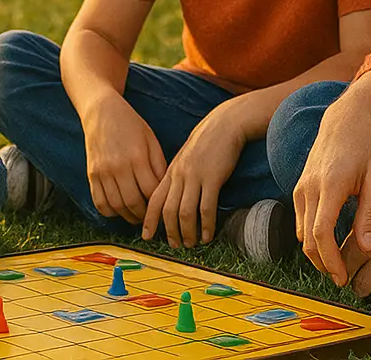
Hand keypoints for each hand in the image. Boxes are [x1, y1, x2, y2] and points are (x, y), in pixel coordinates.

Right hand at [81, 94, 166, 223]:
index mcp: (137, 157)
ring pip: (117, 206)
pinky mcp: (91, 174)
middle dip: (145, 215)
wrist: (101, 111)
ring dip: (129, 216)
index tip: (164, 207)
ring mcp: (102, 171)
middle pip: (134, 203)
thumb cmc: (130, 124)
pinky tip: (119, 209)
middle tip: (152, 217)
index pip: (151, 191)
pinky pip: (100, 202)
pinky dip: (110, 212)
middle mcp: (118, 167)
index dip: (159, 203)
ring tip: (137, 216)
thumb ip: (158, 165)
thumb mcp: (151, 139)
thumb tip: (165, 189)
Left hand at [142, 102, 245, 246]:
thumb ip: (178, 176)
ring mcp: (195, 177)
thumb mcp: (185, 158)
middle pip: (168, 210)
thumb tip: (174, 197)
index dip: (149, 220)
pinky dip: (206, 225)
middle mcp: (179, 175)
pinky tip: (207, 235)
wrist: (224, 125)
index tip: (145, 236)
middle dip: (170, 232)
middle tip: (175, 246)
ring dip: (187, 232)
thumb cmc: (207, 142)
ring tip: (191, 244)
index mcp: (171, 171)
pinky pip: (206, 208)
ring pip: (185, 212)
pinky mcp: (212, 178)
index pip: (154, 200)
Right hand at [292, 94, 370, 287]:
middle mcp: (309, 187)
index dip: (330, 260)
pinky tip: (328, 242)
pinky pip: (300, 220)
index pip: (321, 233)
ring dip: (315, 252)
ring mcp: (300, 186)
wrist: (343, 119)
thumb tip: (367, 249)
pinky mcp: (298, 187)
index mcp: (331, 186)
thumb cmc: (364, 147)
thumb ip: (369, 216)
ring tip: (337, 264)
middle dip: (322, 263)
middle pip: (306, 239)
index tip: (342, 278)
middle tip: (340, 278)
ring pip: (300, 232)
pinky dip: (310, 237)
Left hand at [343, 186, 370, 300]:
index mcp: (358, 233)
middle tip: (362, 282)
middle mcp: (364, 248)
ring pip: (360, 288)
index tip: (349, 273)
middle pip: (346, 275)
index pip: (338, 258)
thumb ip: (363, 237)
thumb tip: (355, 256)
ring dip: (367, 290)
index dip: (342, 268)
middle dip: (351, 281)